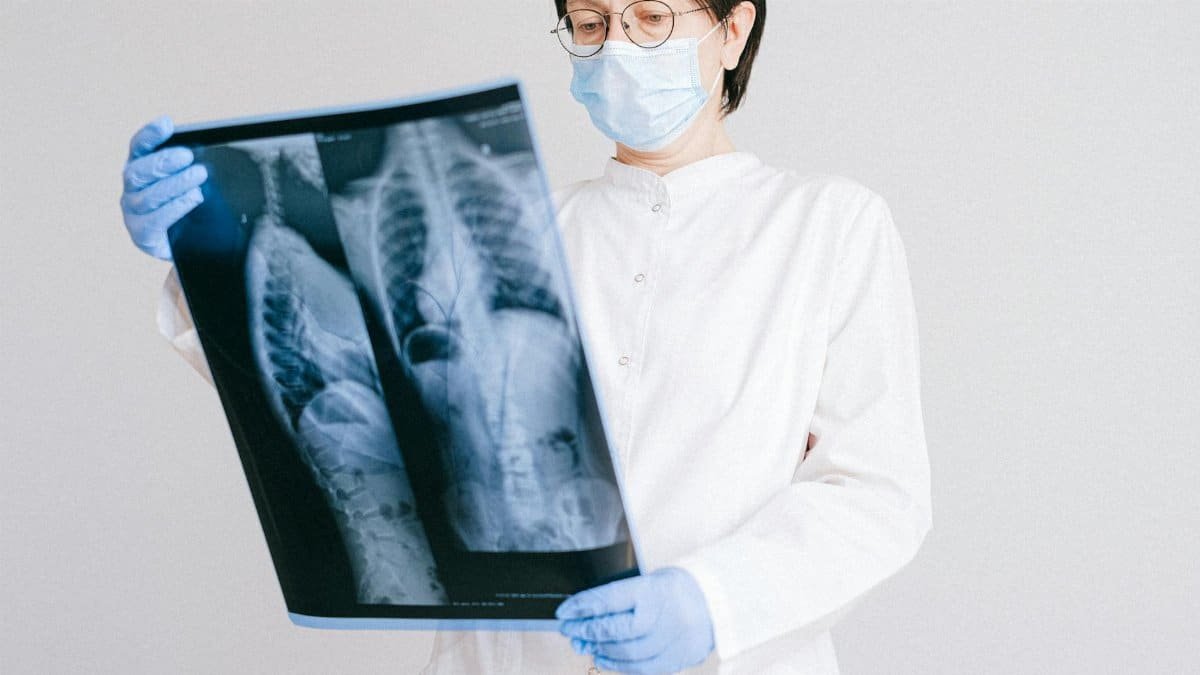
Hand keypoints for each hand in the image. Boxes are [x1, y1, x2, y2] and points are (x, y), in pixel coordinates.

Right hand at [120, 115, 207, 259]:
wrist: (191, 242)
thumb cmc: (191, 204)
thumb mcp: (194, 181)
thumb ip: (193, 164)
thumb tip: (211, 146)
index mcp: (141, 167)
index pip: (139, 147)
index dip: (150, 135)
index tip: (166, 123)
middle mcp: (132, 188)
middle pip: (138, 171)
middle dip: (163, 161)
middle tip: (188, 156)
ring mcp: (133, 211)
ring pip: (148, 196)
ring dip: (175, 184)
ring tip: (199, 176)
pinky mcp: (142, 234)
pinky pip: (155, 220)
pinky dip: (176, 207)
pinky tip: (194, 198)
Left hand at [557, 566, 714, 673]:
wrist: (717, 601)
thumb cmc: (677, 589)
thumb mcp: (650, 580)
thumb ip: (621, 598)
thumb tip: (585, 616)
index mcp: (654, 589)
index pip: (610, 599)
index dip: (582, 607)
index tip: (564, 612)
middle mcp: (664, 615)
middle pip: (616, 630)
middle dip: (587, 631)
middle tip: (569, 631)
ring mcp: (673, 640)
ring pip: (628, 653)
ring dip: (601, 651)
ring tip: (585, 646)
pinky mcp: (678, 658)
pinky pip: (643, 669)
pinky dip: (620, 666)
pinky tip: (605, 659)